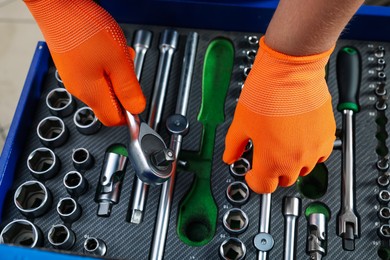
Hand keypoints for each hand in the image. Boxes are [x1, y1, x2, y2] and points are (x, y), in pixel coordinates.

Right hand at [24, 0, 144, 125]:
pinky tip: (107, 47)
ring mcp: (75, 77)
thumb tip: (136, 109)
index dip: (129, 113)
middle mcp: (80, 89)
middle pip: (110, 102)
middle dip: (124, 86)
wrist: (57, 5)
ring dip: (117, 71)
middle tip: (127, 66)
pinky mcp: (73, 65)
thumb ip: (128, 88)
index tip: (137, 99)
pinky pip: (96, 72)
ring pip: (105, 85)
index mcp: (91, 93)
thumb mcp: (118, 61)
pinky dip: (107, 63)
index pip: (114, 119)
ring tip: (117, 52)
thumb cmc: (84, 28)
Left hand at [223, 37, 335, 193]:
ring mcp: (314, 149)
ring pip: (303, 169)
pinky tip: (299, 139)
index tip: (252, 172)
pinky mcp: (327, 136)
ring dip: (292, 163)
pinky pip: (320, 155)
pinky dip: (310, 152)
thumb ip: (233, 146)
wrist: (290, 72)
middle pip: (283, 180)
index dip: (254, 180)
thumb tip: (229, 157)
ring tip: (283, 144)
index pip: (263, 187)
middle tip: (266, 155)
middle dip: (272, 172)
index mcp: (271, 161)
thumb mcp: (240, 123)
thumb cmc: (266, 94)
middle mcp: (295, 160)